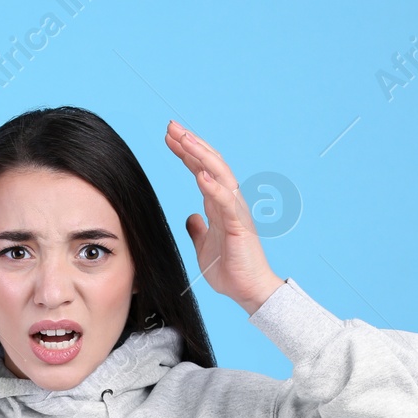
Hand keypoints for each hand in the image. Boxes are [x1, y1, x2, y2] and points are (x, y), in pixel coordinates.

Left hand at [163, 121, 282, 314]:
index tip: (168, 137)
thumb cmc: (230, 270)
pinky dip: (213, 186)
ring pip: (219, 173)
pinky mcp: (239, 225)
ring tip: (183, 138)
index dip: (185, 152)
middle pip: (209, 163)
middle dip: (190, 143)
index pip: (201, 170)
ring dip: (200, 154)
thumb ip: (198, 229)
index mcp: (219, 205)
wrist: (249, 291)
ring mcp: (235, 211)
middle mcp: (229, 201)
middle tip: (171, 126)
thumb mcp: (204, 247)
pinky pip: (226, 201)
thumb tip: (191, 218)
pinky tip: (200, 173)